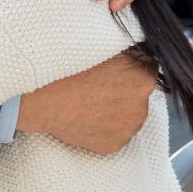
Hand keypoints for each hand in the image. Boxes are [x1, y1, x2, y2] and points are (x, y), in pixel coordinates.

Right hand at [16, 52, 156, 154]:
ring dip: (117, 110)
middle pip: (139, 95)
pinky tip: (88, 117)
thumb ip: (128, 50)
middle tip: (100, 86)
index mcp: (143, 79)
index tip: (116, 69)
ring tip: (92, 102)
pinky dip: (104, 127)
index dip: (131, 66)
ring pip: (128, 116)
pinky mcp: (113, 145)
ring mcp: (128, 129)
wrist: (44, 97)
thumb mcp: (104, 46)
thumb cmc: (71, 68)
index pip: (148, 69)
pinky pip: (114, 134)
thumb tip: (138, 50)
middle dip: (125, 90)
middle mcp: (141, 107)